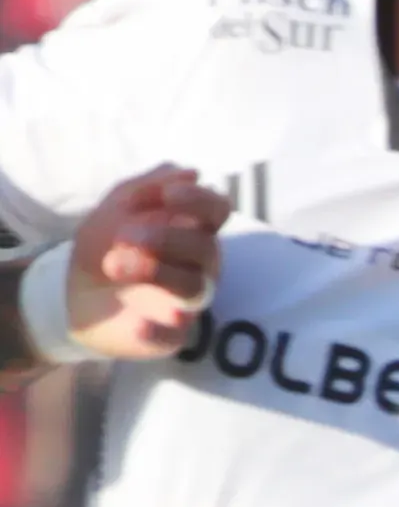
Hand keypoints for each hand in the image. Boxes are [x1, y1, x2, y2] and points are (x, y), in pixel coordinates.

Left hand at [53, 166, 227, 359]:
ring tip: (114, 265)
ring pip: (194, 288)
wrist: (74, 293)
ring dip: (156, 272)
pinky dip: (156, 329)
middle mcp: (198, 265)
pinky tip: (138, 322)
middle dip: (166, 238)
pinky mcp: (170, 335)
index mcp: (191, 230)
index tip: (168, 196)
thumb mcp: (116, 207)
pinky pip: (171, 334)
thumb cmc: (106, 245)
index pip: (217, 211)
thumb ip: (147, 187)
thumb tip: (191, 171)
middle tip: (124, 237)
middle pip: (206, 248)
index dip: (201, 201)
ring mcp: (186, 301)